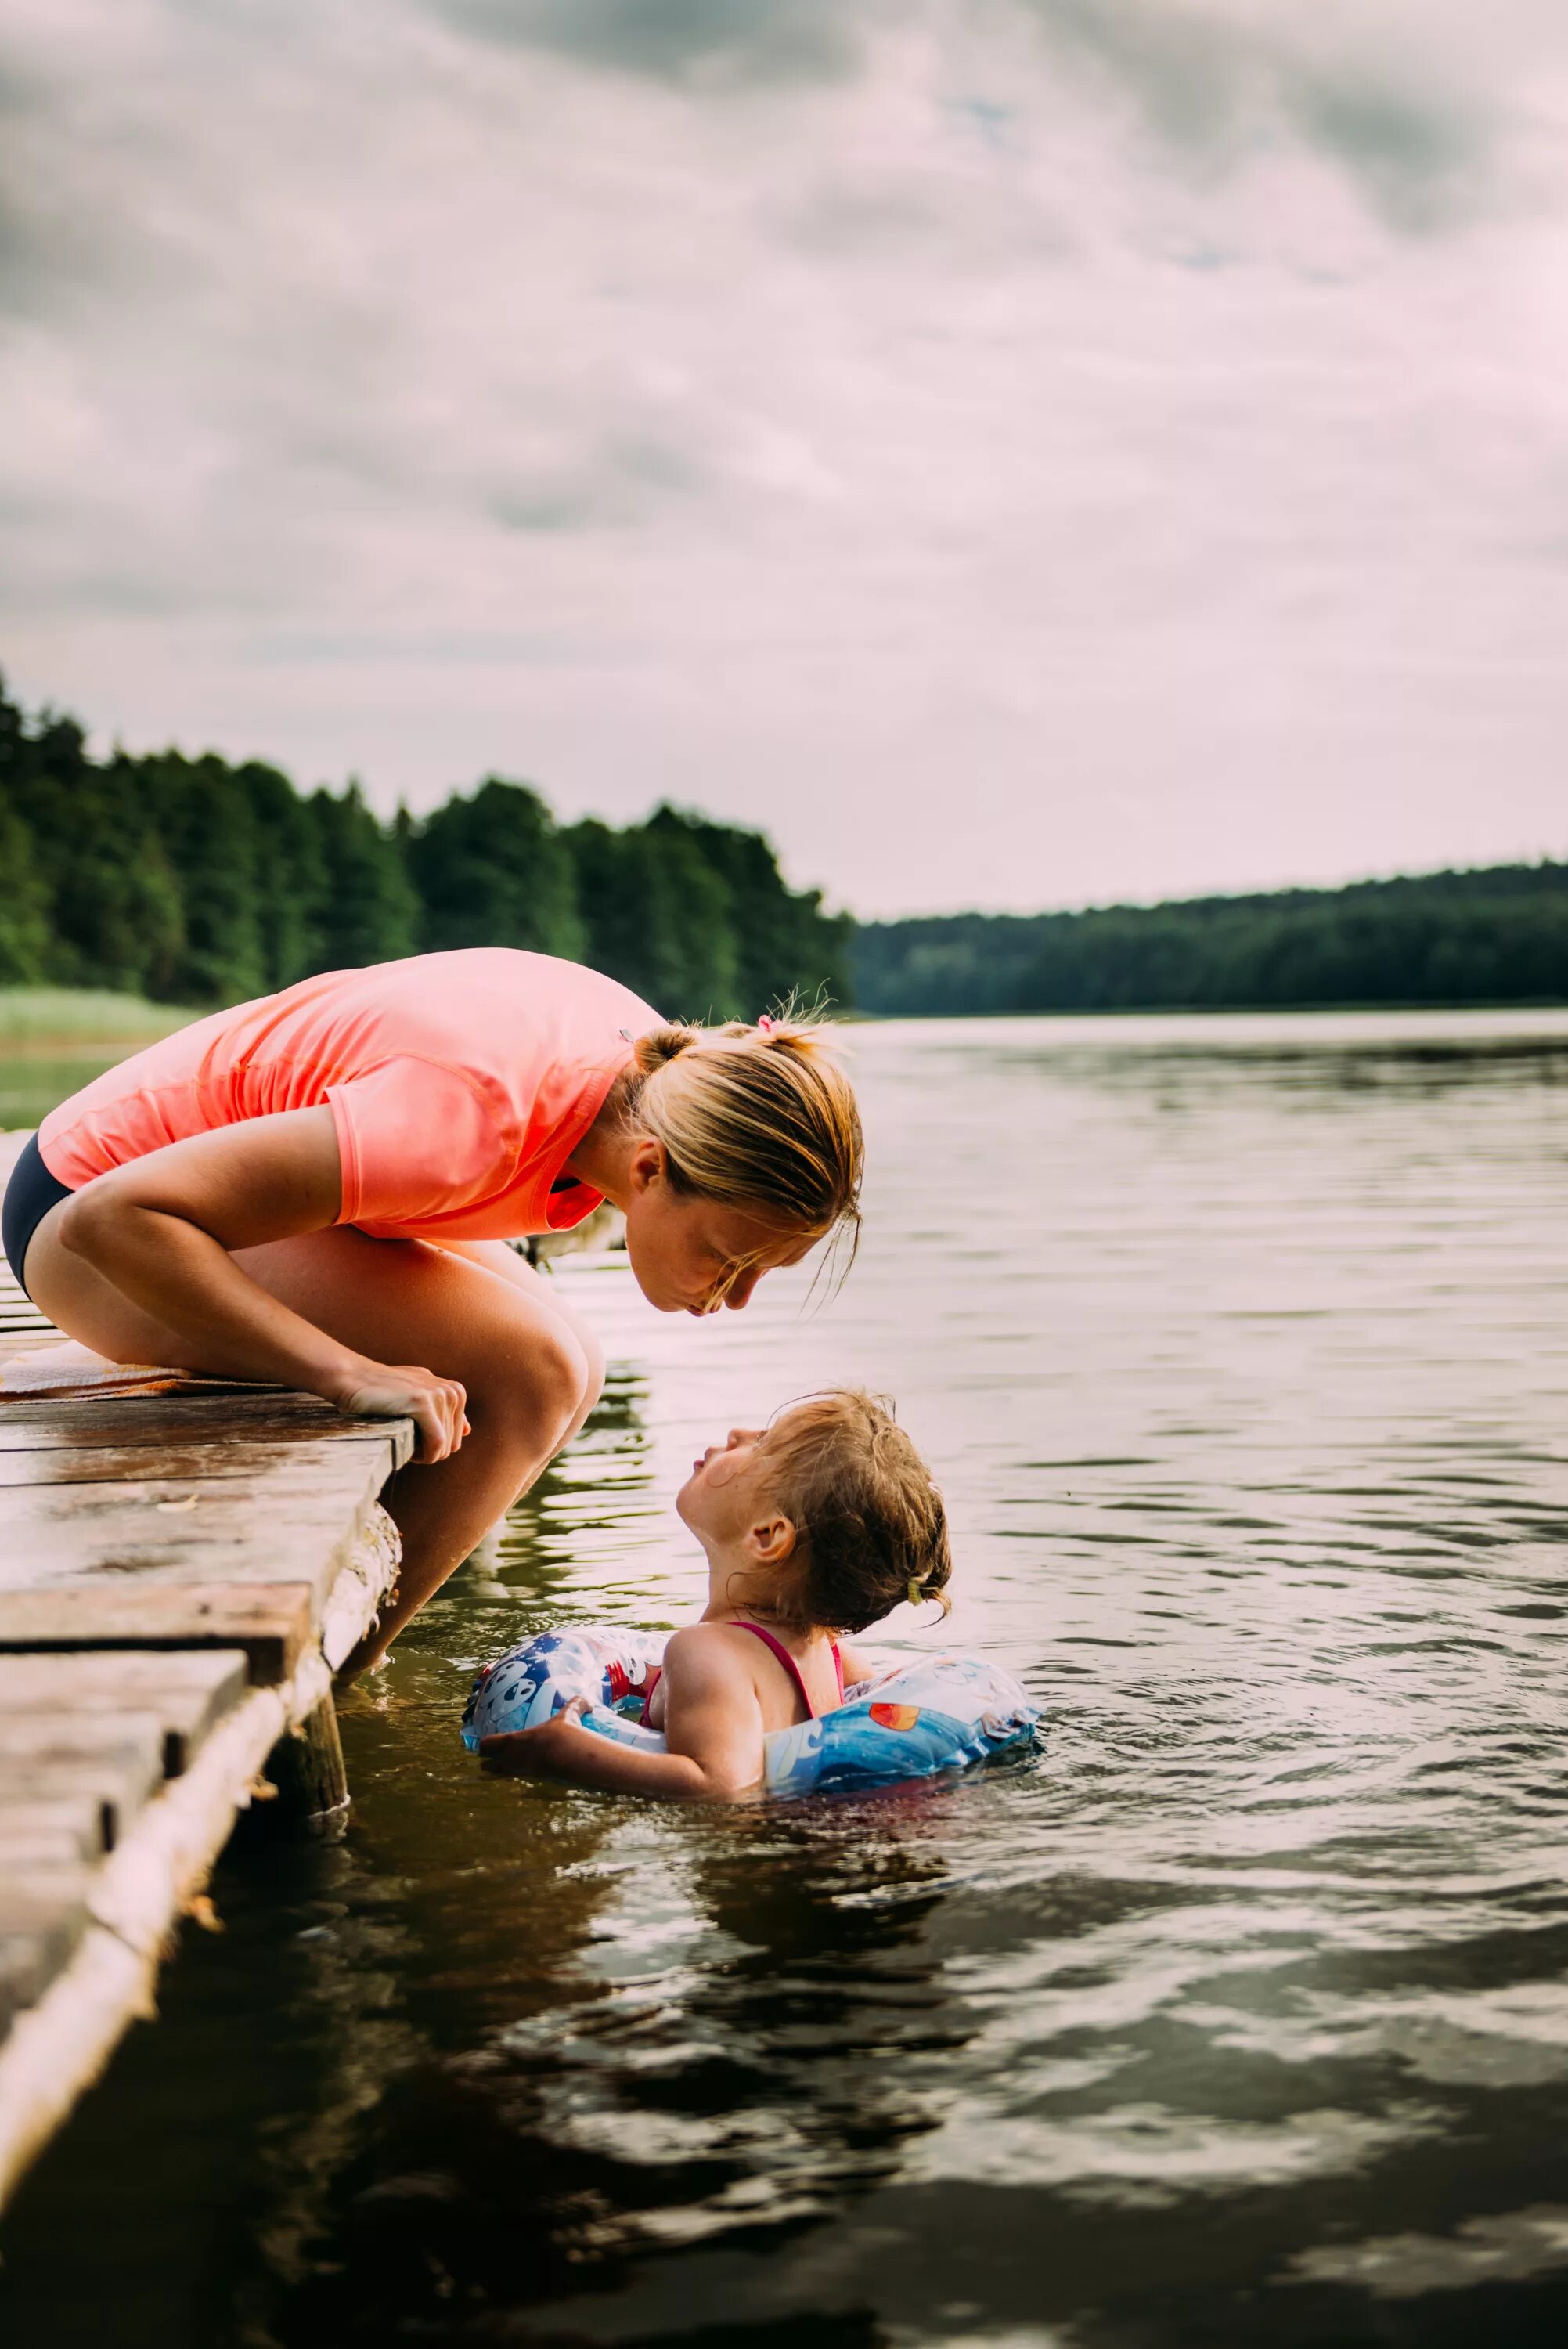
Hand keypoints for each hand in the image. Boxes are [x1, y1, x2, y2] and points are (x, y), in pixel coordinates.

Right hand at [331, 1360, 469, 1461]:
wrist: (352, 1378)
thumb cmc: (382, 1391)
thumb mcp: (419, 1395)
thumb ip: (444, 1411)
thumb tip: (468, 1430)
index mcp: (455, 1391)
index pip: (456, 1437)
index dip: (434, 1447)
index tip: (412, 1442)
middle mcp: (452, 1392)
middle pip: (452, 1444)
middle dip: (428, 1451)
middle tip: (404, 1443)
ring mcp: (439, 1395)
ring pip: (444, 1447)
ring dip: (422, 1454)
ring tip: (402, 1440)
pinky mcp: (423, 1403)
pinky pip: (436, 1443)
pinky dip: (423, 1455)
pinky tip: (408, 1451)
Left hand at [480, 1697, 587, 1772]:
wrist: (569, 1754)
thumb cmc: (563, 1733)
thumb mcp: (569, 1714)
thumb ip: (576, 1705)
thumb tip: (589, 1703)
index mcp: (513, 1740)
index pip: (487, 1744)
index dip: (484, 1745)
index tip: (483, 1744)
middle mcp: (512, 1757)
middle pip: (488, 1765)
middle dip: (487, 1762)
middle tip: (488, 1760)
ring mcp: (520, 1772)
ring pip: (498, 1776)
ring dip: (497, 1774)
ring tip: (497, 1773)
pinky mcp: (530, 1781)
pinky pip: (514, 1783)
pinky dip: (512, 1782)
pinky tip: (515, 1781)